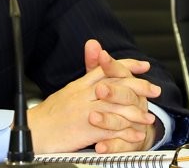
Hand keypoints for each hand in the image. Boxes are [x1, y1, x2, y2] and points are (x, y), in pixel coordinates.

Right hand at [26, 40, 160, 153]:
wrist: (34, 131)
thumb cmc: (49, 114)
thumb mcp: (67, 90)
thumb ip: (85, 76)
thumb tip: (93, 54)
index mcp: (80, 85)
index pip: (106, 69)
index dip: (126, 65)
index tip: (143, 66)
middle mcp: (83, 95)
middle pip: (115, 85)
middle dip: (138, 86)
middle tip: (154, 89)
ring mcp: (84, 111)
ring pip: (115, 107)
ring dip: (135, 112)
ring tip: (149, 117)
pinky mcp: (84, 129)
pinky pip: (109, 129)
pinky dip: (125, 133)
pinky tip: (136, 135)